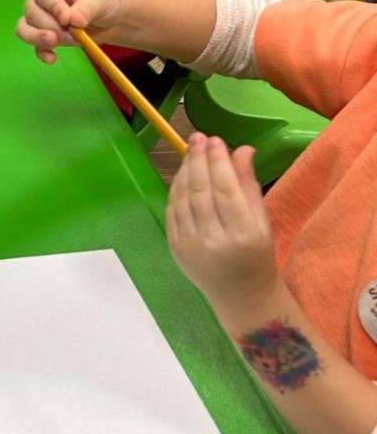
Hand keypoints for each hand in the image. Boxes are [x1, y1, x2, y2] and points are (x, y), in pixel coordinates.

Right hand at [15, 0, 126, 63]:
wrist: (112, 17)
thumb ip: (85, 8)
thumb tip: (73, 20)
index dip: (52, 6)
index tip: (67, 19)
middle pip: (31, 11)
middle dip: (48, 25)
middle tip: (69, 32)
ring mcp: (41, 16)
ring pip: (25, 27)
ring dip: (38, 38)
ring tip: (55, 43)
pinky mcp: (45, 34)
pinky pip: (34, 44)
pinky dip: (42, 52)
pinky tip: (52, 58)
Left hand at [166, 134, 278, 305]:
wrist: (239, 296)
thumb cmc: (257, 256)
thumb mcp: (262, 221)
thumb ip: (249, 185)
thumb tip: (242, 149)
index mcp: (243, 235)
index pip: (226, 190)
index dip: (219, 162)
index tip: (216, 140)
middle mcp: (213, 241)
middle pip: (201, 191)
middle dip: (199, 159)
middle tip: (199, 137)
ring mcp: (190, 246)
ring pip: (183, 198)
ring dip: (185, 170)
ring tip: (191, 149)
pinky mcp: (175, 247)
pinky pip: (172, 210)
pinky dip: (176, 188)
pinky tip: (183, 173)